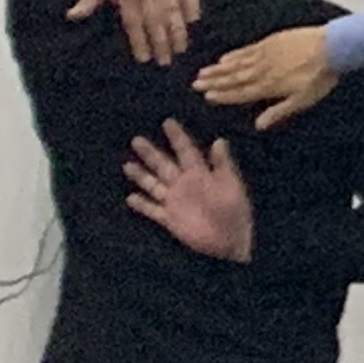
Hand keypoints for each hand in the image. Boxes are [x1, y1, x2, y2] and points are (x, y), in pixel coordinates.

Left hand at [72, 0, 196, 64]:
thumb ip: (87, 1)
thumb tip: (71, 16)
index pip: (135, 25)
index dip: (140, 43)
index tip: (144, 59)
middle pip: (156, 23)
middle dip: (161, 44)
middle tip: (166, 61)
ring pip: (173, 12)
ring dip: (178, 31)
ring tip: (181, 47)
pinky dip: (192, 5)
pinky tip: (194, 19)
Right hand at [123, 127, 252, 261]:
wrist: (231, 240)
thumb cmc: (236, 210)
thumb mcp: (231, 184)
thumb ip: (223, 164)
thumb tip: (219, 140)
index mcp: (200, 173)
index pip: (185, 151)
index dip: (177, 137)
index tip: (167, 121)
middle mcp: (184, 184)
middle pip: (164, 165)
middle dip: (151, 153)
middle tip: (136, 139)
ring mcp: (176, 201)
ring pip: (154, 185)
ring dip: (141, 176)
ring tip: (127, 164)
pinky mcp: (170, 219)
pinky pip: (153, 210)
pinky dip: (142, 204)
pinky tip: (130, 197)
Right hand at [195, 25, 334, 129]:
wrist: (332, 46)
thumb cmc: (320, 77)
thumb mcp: (303, 100)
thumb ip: (279, 112)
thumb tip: (258, 126)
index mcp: (269, 86)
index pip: (241, 93)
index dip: (223, 96)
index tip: (206, 97)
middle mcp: (263, 70)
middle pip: (234, 78)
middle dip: (214, 82)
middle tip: (195, 84)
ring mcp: (266, 54)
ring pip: (237, 63)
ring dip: (219, 69)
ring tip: (203, 72)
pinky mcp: (272, 41)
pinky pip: (248, 49)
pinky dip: (234, 54)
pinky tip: (224, 57)